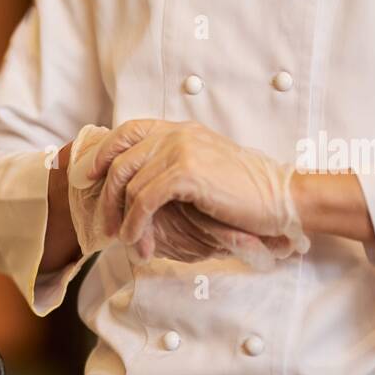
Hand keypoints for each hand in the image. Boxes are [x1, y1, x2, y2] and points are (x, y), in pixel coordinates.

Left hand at [88, 120, 309, 262]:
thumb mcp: (205, 172)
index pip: (129, 130)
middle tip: (107, 226)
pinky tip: (139, 241)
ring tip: (131, 244)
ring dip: (124, 221)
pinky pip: (143, 199)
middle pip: (120, 160)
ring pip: (129, 184)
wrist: (284, 198)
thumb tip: (137, 192)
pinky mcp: (187, 172)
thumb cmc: (247, 195)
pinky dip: (136, 224)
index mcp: (181, 130)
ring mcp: (182, 149)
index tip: (89, 177)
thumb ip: (174, 169)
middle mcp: (177, 134)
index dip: (103, 152)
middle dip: (106, 197)